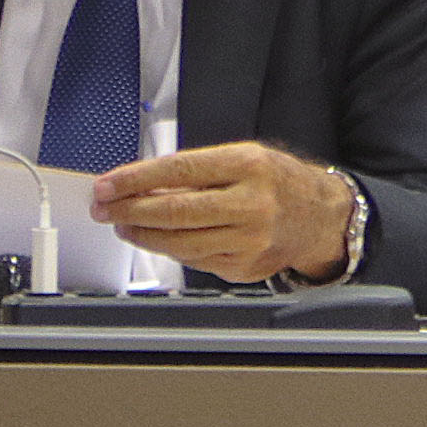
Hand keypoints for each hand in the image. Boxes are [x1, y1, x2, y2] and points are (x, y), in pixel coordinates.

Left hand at [93, 143, 361, 283]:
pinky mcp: (245, 267)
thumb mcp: (244, 159)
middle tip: (105, 208)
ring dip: (142, 234)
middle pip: (174, 211)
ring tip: (124, 225)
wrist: (322, 218)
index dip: (134, 180)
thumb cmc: (277, 183)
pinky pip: (194, 260)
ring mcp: (250, 240)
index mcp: (249, 166)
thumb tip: (140, 185)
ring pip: (178, 242)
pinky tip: (160, 239)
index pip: (178, 171)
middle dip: (129, 210)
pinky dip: (170, 250)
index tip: (106, 185)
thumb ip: (196, 171)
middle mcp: (252, 204)